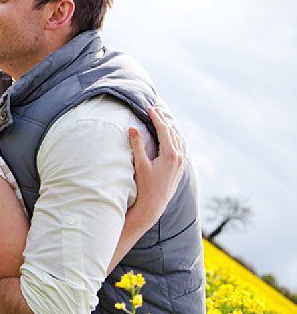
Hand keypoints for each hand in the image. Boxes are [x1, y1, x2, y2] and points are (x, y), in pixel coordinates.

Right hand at [130, 106, 184, 223]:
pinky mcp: (179, 168)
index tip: (150, 108)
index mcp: (170, 154)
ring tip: (162, 120)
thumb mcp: (140, 164)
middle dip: (163, 120)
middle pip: (173, 132)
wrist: (154, 205)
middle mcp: (179, 157)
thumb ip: (137, 145)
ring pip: (178, 139)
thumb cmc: (145, 186)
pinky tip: (169, 138)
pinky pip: (179, 147)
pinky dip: (174, 138)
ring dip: (170, 129)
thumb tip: (133, 128)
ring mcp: (180, 163)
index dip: (156, 118)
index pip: (164, 130)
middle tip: (155, 110)